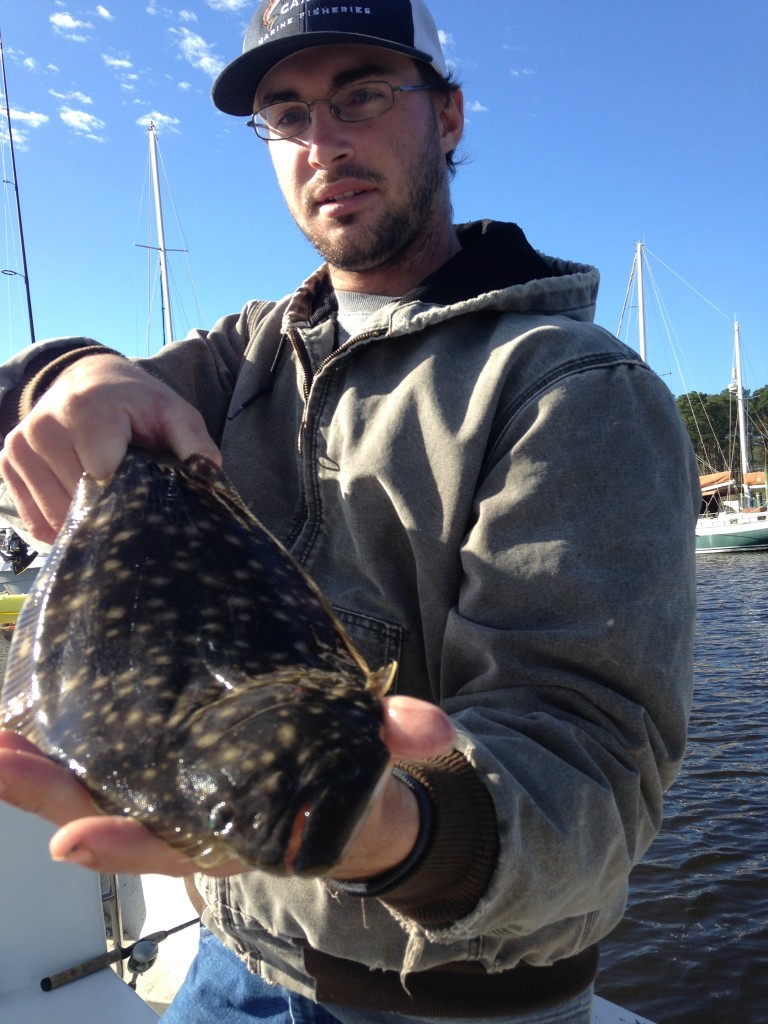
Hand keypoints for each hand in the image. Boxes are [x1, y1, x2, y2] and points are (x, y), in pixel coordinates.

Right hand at [0, 354, 220, 544]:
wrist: (89, 379)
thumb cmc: (137, 403)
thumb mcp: (173, 413)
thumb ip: (193, 440)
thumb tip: (207, 473)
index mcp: (86, 411)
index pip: (102, 478)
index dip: (128, 496)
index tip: (145, 497)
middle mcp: (44, 427)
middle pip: (78, 500)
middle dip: (108, 509)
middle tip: (129, 498)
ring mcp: (20, 446)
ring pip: (55, 515)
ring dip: (84, 518)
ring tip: (106, 496)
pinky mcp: (7, 462)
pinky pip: (36, 519)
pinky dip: (61, 522)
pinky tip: (82, 505)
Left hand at [0, 697, 453, 877]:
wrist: (338, 796)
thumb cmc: (351, 788)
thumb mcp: (375, 768)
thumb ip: (397, 741)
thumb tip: (434, 728)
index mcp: (233, 831)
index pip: (171, 845)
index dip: (125, 845)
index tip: (74, 840)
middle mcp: (185, 814)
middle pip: (106, 811)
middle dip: (47, 791)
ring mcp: (165, 784)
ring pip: (90, 780)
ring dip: (35, 761)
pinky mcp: (158, 749)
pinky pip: (102, 747)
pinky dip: (61, 730)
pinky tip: (25, 702)